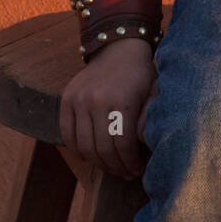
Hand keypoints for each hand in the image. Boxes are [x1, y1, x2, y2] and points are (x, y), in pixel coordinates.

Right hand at [59, 38, 158, 179]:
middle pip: (102, 149)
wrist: (119, 48)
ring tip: (110, 167)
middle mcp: (96, 101)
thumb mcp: (154, 94)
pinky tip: (91, 156)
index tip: (136, 170)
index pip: (123, 145)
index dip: (130, 163)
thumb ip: (149, 120)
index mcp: (122, 101)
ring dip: (97, 163)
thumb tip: (141, 148)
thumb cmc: (141, 74)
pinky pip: (67, 134)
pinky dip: (77, 150)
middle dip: (115, 167)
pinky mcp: (66, 99)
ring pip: (84, 146)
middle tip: (124, 173)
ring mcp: (78, 100)